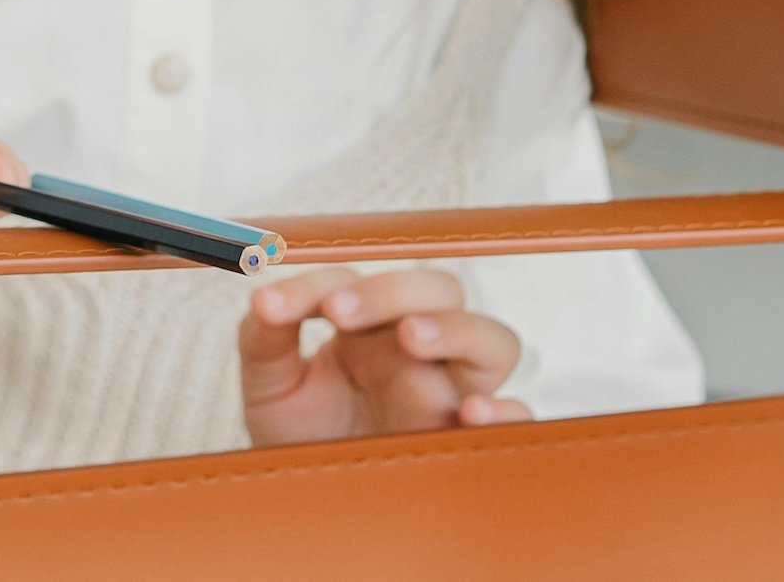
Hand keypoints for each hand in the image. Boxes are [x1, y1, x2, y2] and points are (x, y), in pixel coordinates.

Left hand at [238, 265, 530, 446]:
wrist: (307, 503)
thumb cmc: (298, 436)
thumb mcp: (270, 383)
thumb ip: (266, 335)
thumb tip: (263, 299)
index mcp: (374, 325)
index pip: (367, 279)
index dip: (326, 283)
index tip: (277, 308)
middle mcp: (422, 353)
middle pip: (442, 292)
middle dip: (394, 291)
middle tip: (340, 312)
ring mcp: (452, 395)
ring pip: (494, 342)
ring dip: (455, 329)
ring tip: (409, 337)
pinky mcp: (469, 444)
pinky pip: (520, 421)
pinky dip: (507, 411)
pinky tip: (470, 413)